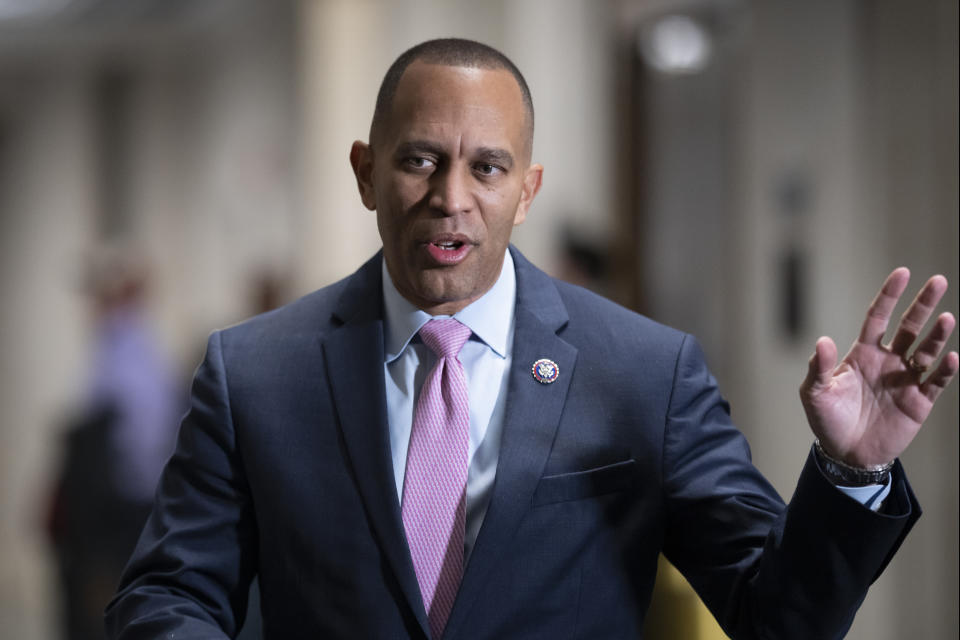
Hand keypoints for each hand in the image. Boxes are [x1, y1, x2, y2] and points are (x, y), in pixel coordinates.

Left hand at [799, 268, 957, 466]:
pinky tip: (950, 356)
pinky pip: (936, 382)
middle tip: (939, 280)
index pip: (878, 317)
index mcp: (862, 353)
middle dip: (923, 304)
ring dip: (936, 335)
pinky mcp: (919, 402)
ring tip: (946, 318)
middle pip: (910, 326)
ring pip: (926, 351)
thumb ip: (818, 367)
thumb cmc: (827, 419)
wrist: (845, 453)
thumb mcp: (815, 393)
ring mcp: (905, 380)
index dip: (889, 295)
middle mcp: (888, 361)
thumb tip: (823, 341)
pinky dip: (944, 370)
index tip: (903, 273)